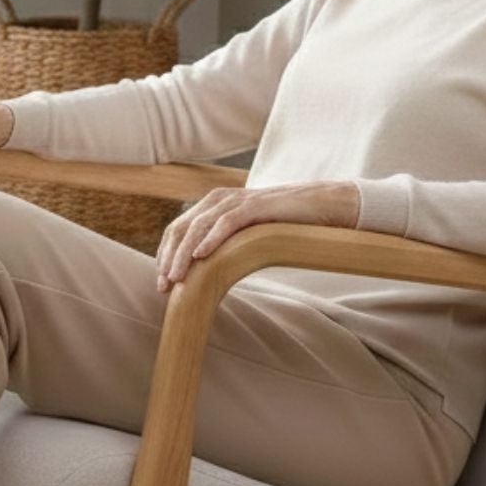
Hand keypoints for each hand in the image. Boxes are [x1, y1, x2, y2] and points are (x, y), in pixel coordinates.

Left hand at [155, 181, 360, 291]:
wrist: (323, 207)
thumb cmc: (285, 225)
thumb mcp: (247, 236)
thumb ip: (225, 246)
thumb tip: (203, 274)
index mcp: (213, 206)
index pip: (178, 230)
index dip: (165, 256)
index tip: (162, 283)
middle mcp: (219, 199)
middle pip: (181, 228)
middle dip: (168, 258)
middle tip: (164, 286)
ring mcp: (237, 200)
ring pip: (199, 226)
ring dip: (184, 254)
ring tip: (177, 278)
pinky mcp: (256, 205)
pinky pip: (227, 222)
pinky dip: (211, 238)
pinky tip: (201, 256)